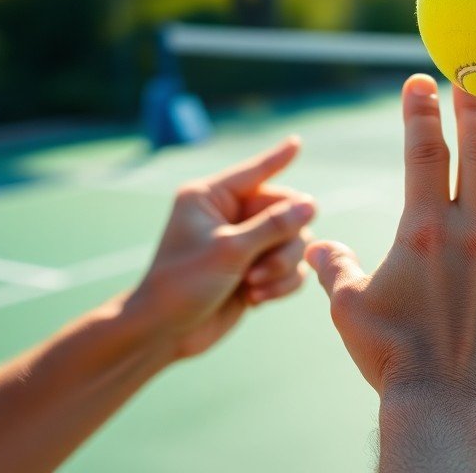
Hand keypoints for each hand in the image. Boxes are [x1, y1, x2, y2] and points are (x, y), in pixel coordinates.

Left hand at [131, 137, 316, 360]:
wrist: (164, 334)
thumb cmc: (182, 285)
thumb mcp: (229, 250)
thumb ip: (274, 225)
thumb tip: (311, 203)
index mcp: (211, 197)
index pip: (254, 172)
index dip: (278, 158)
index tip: (296, 141)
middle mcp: (229, 215)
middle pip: (286, 213)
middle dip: (281, 243)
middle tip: (261, 269)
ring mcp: (243, 243)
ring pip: (293, 242)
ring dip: (281, 267)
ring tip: (254, 287)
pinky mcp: (255, 270)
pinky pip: (291, 267)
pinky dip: (281, 284)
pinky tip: (257, 299)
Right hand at [306, 75, 475, 466]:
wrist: (447, 403)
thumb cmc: (393, 359)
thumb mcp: (349, 310)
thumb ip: (335, 269)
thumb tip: (316, 247)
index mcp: (420, 230)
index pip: (421, 153)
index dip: (419, 113)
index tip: (418, 83)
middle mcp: (466, 229)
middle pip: (473, 150)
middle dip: (468, 105)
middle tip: (467, 74)